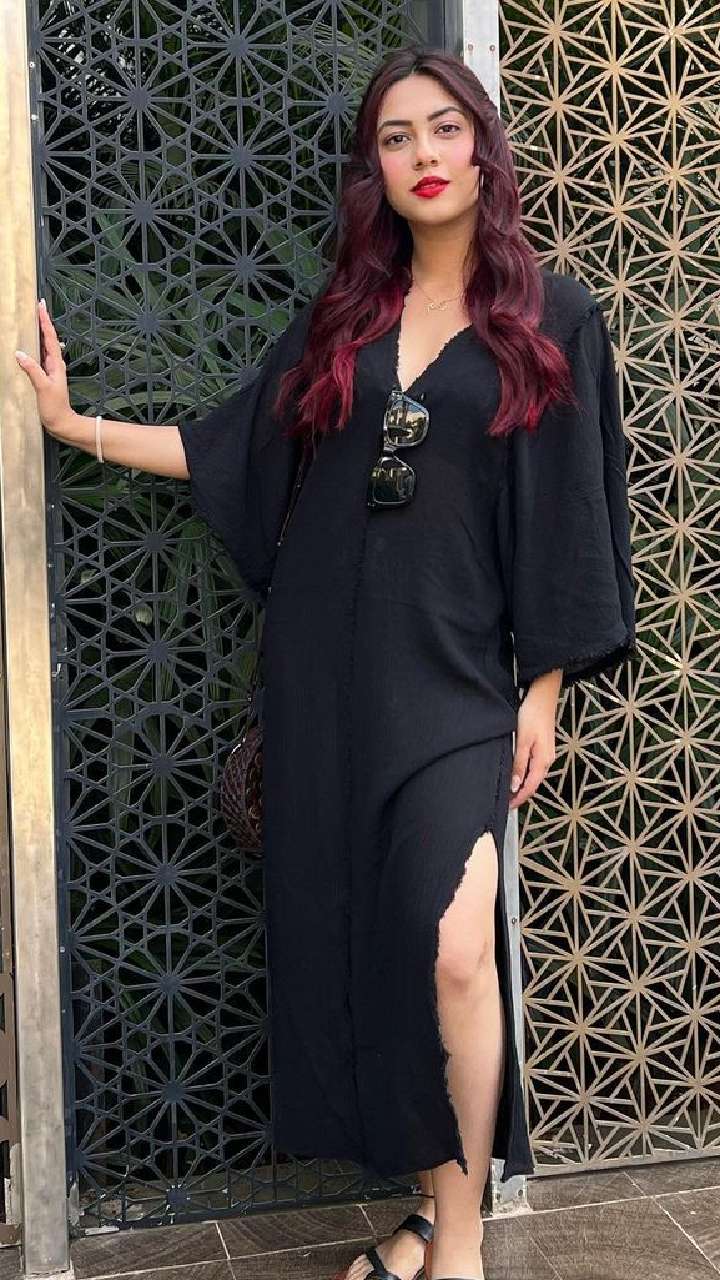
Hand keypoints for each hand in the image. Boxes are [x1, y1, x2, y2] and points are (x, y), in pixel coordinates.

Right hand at [15, 299, 75, 436]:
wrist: (62, 422)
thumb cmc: (55, 407)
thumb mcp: (43, 387)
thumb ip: (32, 370)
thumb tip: (20, 354)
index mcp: (56, 363)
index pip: (49, 337)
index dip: (45, 320)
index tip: (41, 305)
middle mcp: (54, 364)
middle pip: (47, 337)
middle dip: (42, 321)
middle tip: (37, 306)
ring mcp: (50, 370)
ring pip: (44, 345)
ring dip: (39, 332)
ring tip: (34, 319)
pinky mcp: (45, 376)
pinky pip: (39, 356)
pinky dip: (35, 346)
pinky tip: (29, 345)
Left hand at [508, 670, 560, 809]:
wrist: (542, 695)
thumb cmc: (533, 714)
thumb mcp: (522, 740)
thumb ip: (519, 764)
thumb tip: (515, 785)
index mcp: (543, 761)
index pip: (530, 787)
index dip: (518, 799)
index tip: (507, 807)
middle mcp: (547, 759)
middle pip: (533, 784)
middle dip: (519, 794)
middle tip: (504, 802)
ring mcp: (546, 753)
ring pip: (533, 776)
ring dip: (521, 785)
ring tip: (507, 791)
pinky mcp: (542, 747)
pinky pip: (533, 767)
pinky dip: (524, 774)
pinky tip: (516, 773)